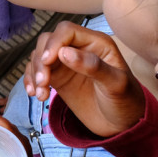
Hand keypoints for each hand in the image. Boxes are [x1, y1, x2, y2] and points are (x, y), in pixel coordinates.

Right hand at [23, 21, 144, 137]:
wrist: (123, 125)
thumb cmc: (126, 102)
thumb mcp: (116, 84)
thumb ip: (93, 66)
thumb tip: (64, 53)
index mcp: (96, 43)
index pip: (67, 31)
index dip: (54, 43)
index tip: (47, 62)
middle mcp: (79, 49)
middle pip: (48, 41)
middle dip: (41, 60)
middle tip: (43, 82)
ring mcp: (66, 63)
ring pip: (40, 55)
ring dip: (34, 72)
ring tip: (40, 94)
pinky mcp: (58, 78)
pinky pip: (37, 71)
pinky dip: (31, 80)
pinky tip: (35, 94)